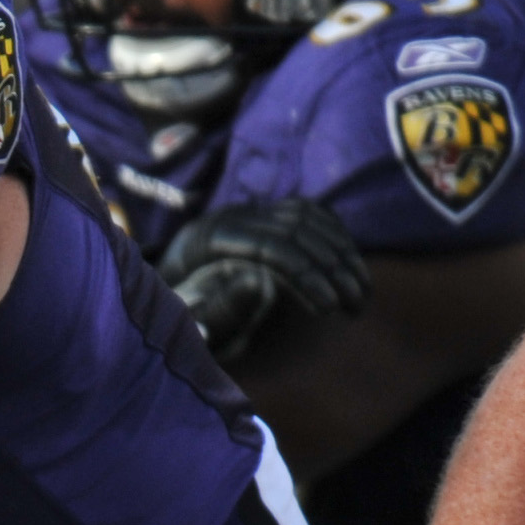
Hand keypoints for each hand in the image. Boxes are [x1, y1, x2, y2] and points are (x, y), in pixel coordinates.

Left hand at [161, 198, 369, 363]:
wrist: (163, 280)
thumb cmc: (172, 308)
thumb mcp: (181, 314)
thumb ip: (213, 306)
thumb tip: (256, 284)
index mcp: (207, 239)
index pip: (269, 248)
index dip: (304, 276)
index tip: (327, 309)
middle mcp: (230, 216)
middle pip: (295, 231)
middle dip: (332, 270)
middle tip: (356, 307)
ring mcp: (250, 210)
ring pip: (309, 220)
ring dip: (343, 254)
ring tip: (361, 294)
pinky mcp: (265, 210)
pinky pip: (312, 213)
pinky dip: (338, 237)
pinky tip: (352, 267)